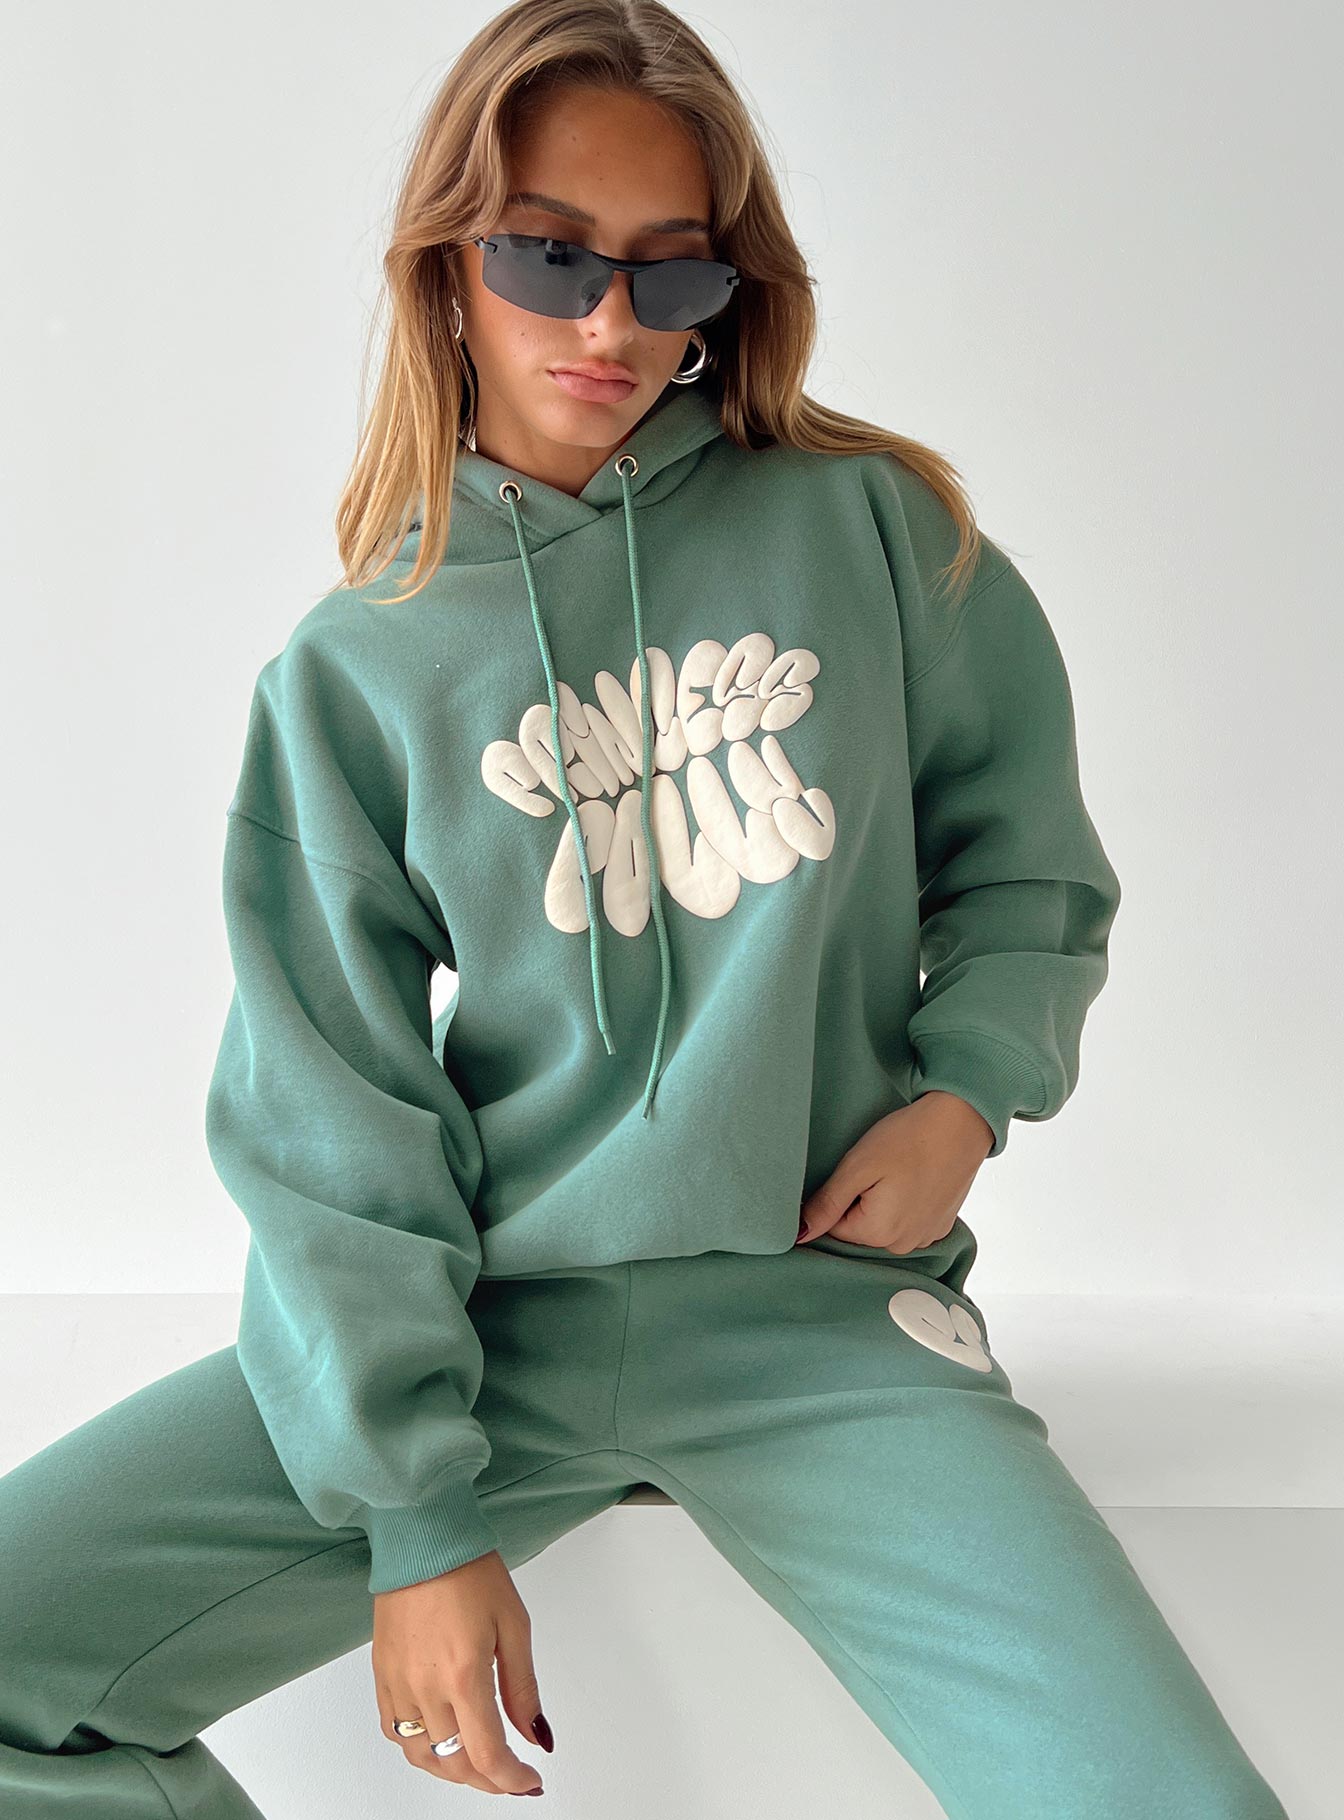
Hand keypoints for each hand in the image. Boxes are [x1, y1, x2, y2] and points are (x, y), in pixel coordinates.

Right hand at [372, 1547, 550, 1796]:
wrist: (422, 1537)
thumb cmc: (468, 1569)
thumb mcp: (514, 1624)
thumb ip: (523, 1688)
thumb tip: (536, 1735)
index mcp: (463, 1674)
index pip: (487, 1755)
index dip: (512, 1780)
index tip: (529, 1781)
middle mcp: (425, 1687)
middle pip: (455, 1764)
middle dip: (488, 1781)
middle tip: (510, 1777)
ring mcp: (397, 1684)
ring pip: (422, 1756)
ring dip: (453, 1770)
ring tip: (478, 1763)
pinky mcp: (380, 1675)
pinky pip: (394, 1732)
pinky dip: (419, 1748)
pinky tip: (439, 1740)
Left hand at [797, 1092, 993, 1253]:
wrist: (963, 1122)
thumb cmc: (909, 1138)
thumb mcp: (858, 1167)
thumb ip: (826, 1205)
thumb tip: (798, 1235)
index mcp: (879, 1233)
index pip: (833, 1228)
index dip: (834, 1198)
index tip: (850, 1173)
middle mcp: (904, 1245)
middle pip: (859, 1230)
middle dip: (857, 1203)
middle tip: (873, 1169)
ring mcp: (926, 1237)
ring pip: (883, 1226)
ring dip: (880, 1204)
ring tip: (894, 1172)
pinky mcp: (940, 1225)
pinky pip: (907, 1222)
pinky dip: (903, 1205)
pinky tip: (910, 1179)